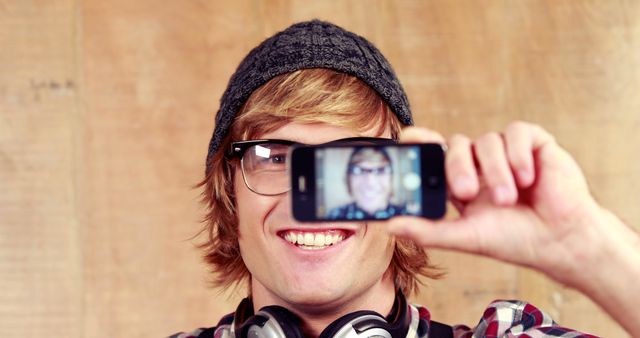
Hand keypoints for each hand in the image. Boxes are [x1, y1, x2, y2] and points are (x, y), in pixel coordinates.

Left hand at [387, 121, 633, 285]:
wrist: (562, 241)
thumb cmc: (515, 240)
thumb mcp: (467, 237)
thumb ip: (428, 230)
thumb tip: (390, 226)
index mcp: (460, 180)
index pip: (434, 153)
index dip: (419, 142)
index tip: (406, 138)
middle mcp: (480, 162)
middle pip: (455, 145)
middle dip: (457, 167)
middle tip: (466, 192)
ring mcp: (506, 151)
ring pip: (485, 141)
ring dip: (495, 172)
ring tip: (508, 200)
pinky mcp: (533, 143)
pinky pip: (516, 132)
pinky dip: (517, 155)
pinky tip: (527, 179)